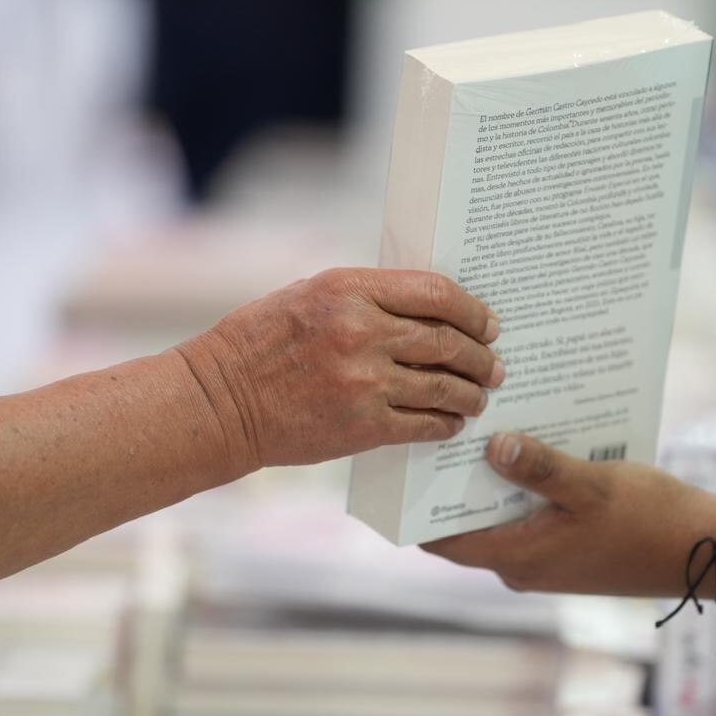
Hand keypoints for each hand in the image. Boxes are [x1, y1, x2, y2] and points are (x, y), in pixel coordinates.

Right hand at [174, 268, 503, 470]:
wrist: (220, 403)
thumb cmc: (260, 343)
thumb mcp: (310, 295)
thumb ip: (367, 297)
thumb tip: (428, 309)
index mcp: (348, 289)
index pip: (435, 293)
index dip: (473, 311)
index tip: (488, 324)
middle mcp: (361, 332)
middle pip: (448, 341)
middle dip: (482, 356)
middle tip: (495, 366)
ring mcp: (363, 381)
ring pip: (444, 387)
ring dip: (471, 394)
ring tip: (479, 397)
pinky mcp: (361, 426)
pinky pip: (423, 424)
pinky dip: (445, 425)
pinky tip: (451, 423)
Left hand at [424, 433, 715, 597]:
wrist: (705, 549)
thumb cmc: (648, 520)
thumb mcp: (591, 485)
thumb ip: (540, 466)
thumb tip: (492, 446)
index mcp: (518, 558)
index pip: (442, 540)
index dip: (416, 507)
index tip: (401, 464)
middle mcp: (523, 565)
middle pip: (467, 523)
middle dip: (453, 481)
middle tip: (442, 428)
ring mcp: (546, 558)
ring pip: (500, 515)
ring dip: (492, 479)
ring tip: (483, 427)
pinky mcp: (568, 546)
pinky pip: (529, 513)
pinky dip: (522, 485)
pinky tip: (530, 445)